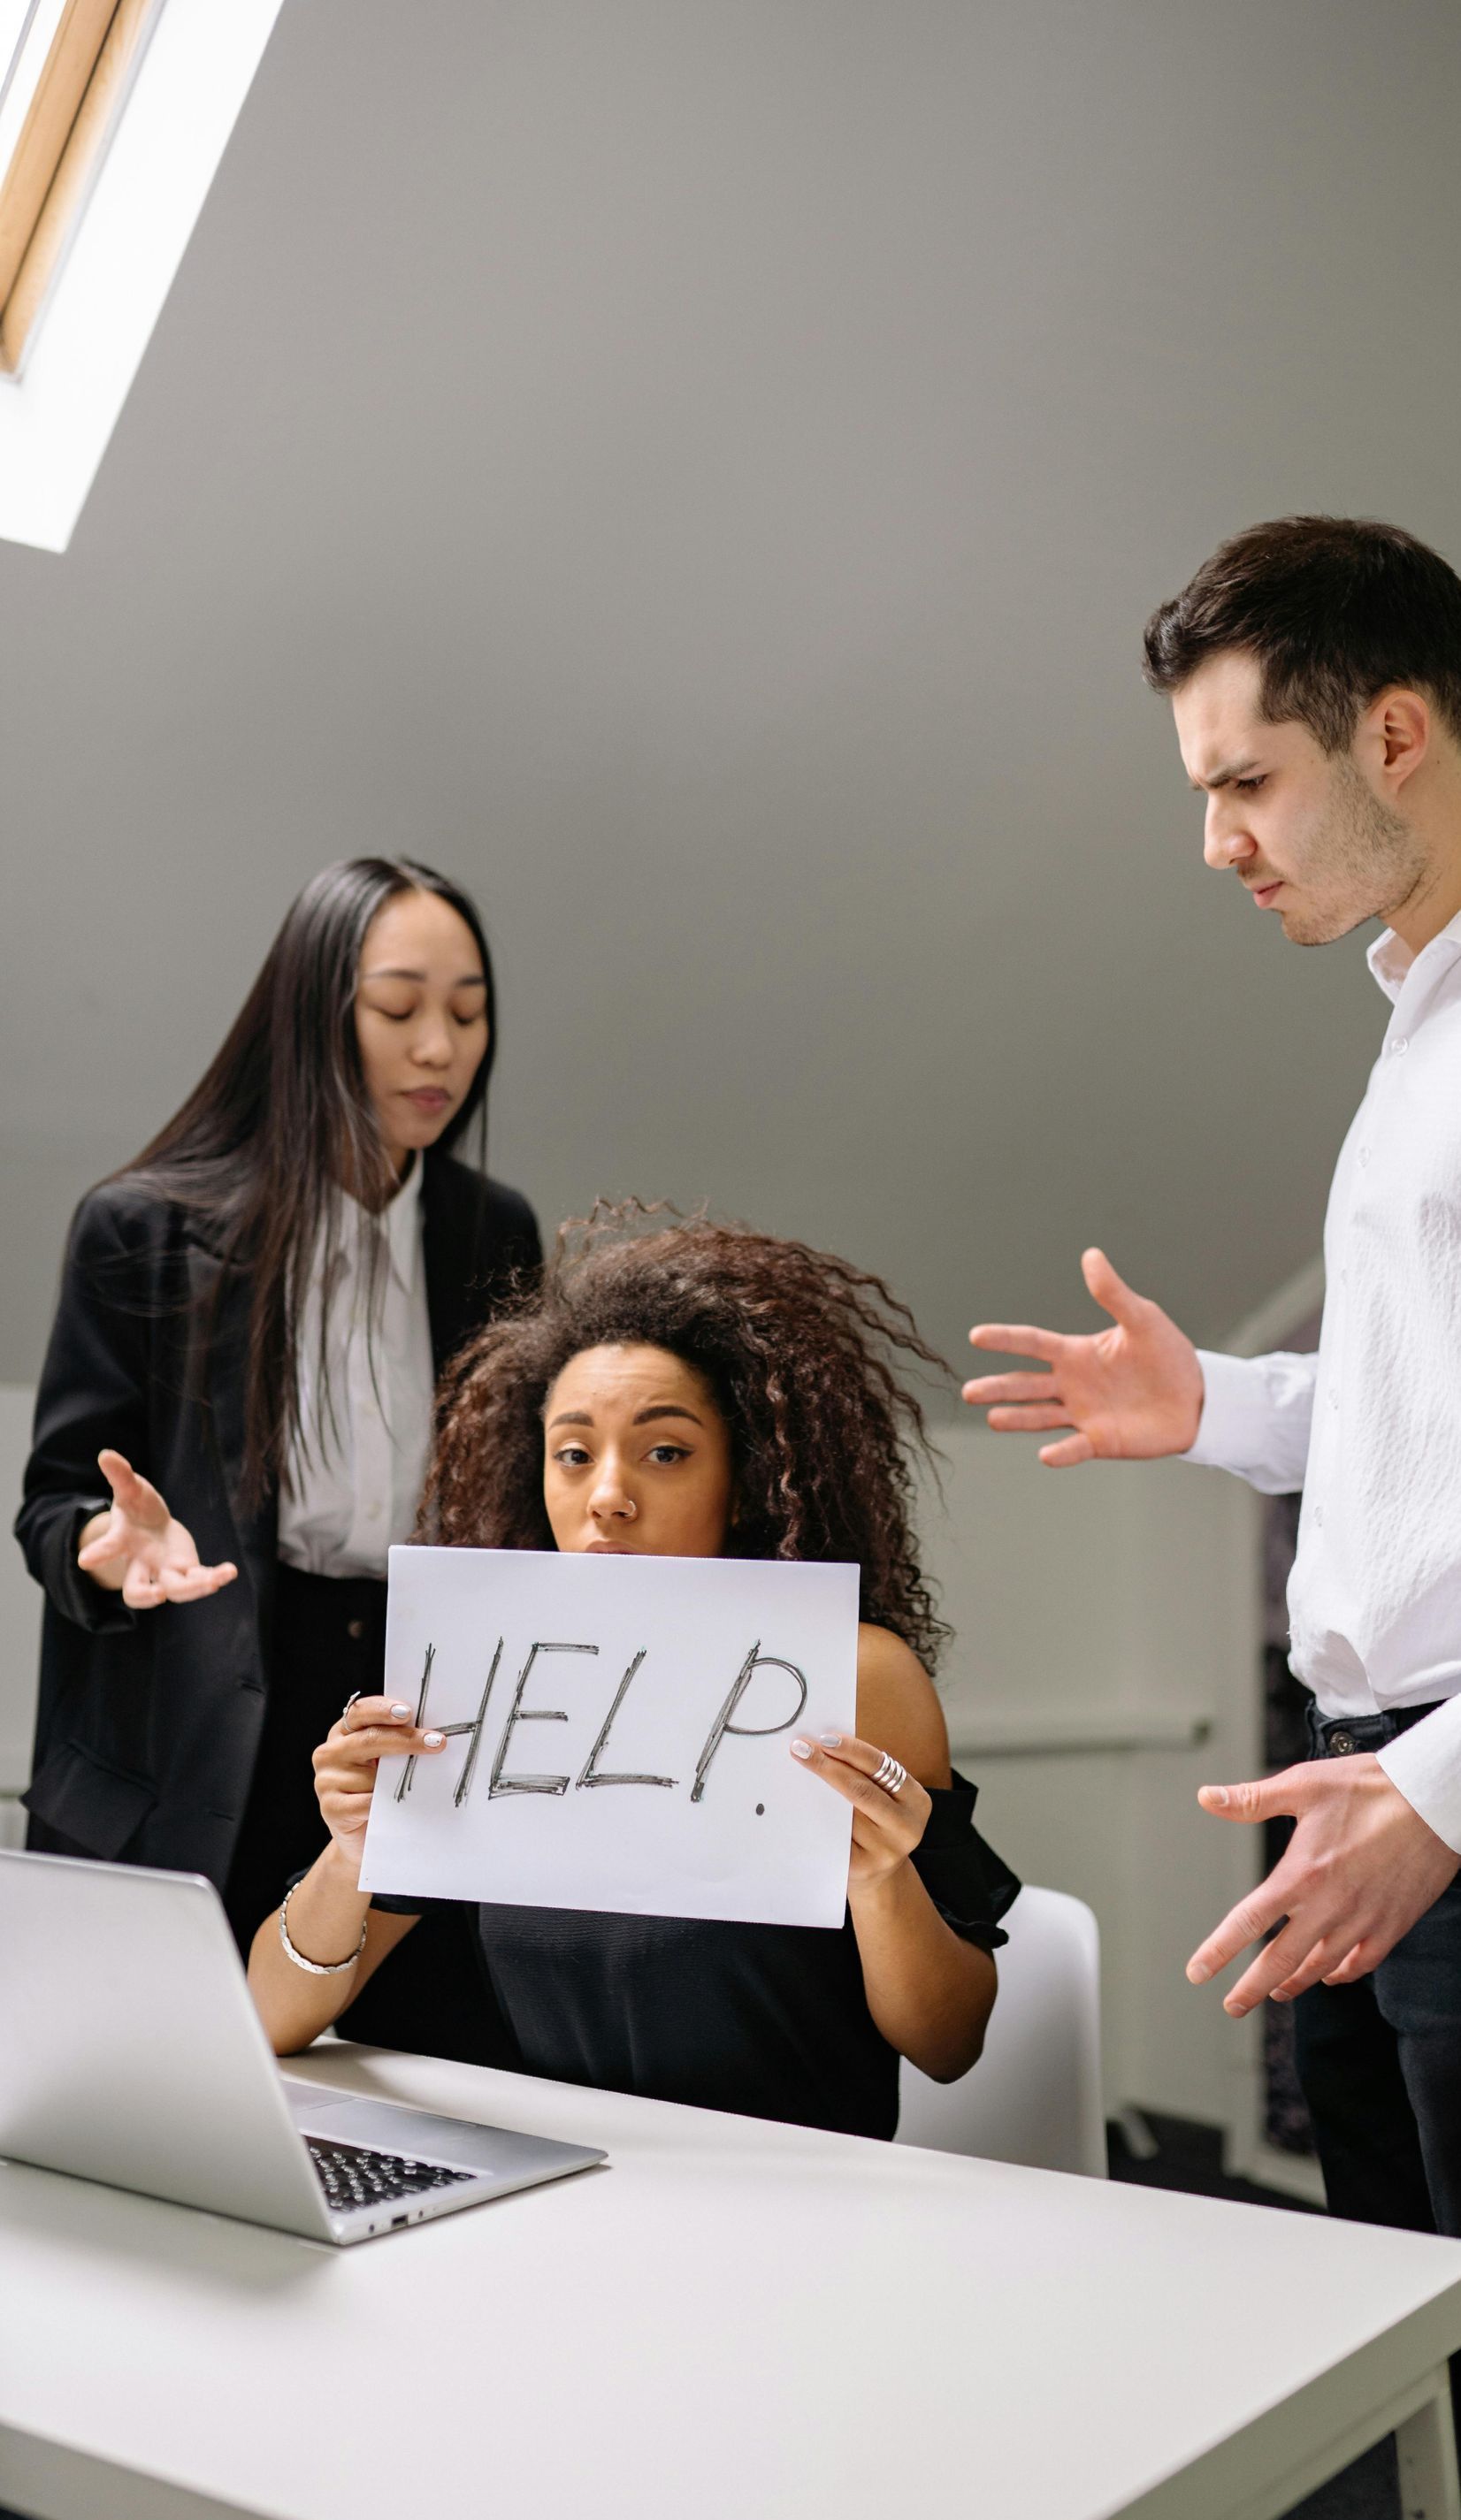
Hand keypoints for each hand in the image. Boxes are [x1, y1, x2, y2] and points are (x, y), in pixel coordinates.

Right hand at [76, 1448, 238, 1607]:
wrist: (153, 1527)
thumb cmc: (137, 1508)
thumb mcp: (130, 1489)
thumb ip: (120, 1475)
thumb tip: (105, 1454)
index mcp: (123, 1543)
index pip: (109, 1549)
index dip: (98, 1553)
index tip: (85, 1560)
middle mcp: (141, 1564)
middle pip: (135, 1591)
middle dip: (146, 1596)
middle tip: (160, 1595)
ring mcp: (164, 1571)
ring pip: (174, 1590)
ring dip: (193, 1588)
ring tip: (214, 1581)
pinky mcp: (186, 1570)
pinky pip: (200, 1579)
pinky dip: (215, 1577)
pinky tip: (230, 1572)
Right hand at [312, 1694, 445, 1877]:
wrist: (363, 1837)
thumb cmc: (380, 1793)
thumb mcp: (386, 1762)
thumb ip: (395, 1745)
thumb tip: (431, 1732)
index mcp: (342, 1733)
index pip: (360, 1712)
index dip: (383, 1709)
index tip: (408, 1712)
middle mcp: (329, 1753)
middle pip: (369, 1739)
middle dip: (406, 1739)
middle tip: (436, 1742)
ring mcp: (326, 1781)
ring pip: (370, 1775)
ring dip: (399, 1780)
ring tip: (421, 1784)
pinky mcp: (330, 1808)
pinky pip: (367, 1802)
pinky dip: (387, 1804)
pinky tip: (400, 1807)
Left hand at [790, 1729, 931, 1893]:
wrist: (879, 1873)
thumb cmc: (876, 1822)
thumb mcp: (885, 1797)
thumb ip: (867, 1774)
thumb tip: (825, 1745)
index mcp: (917, 1801)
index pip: (881, 1767)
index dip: (851, 1750)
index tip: (824, 1738)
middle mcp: (907, 1827)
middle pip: (860, 1790)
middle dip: (827, 1766)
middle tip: (801, 1749)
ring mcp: (886, 1851)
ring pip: (845, 1814)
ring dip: (817, 1793)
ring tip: (799, 1773)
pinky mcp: (862, 1867)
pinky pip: (835, 1836)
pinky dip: (816, 1818)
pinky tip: (800, 1806)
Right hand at [963, 1247, 1203, 1466]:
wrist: (1197, 1398)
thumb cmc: (1168, 1355)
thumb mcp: (1143, 1319)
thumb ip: (1114, 1293)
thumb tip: (1091, 1255)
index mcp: (1076, 1353)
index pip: (1032, 1343)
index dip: (1005, 1339)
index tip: (976, 1335)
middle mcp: (1071, 1384)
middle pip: (1025, 1384)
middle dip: (997, 1387)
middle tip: (970, 1392)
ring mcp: (1082, 1414)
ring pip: (1039, 1416)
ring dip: (1016, 1418)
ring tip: (992, 1419)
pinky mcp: (1099, 1441)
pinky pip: (1074, 1448)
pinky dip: (1060, 1453)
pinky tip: (1046, 1455)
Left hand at [1187, 1754, 1460, 2013]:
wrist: (1434, 1801)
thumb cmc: (1370, 1788)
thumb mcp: (1304, 1785)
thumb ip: (1252, 1800)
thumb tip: (1206, 1798)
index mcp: (1300, 1875)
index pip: (1248, 1923)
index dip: (1219, 1952)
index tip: (1197, 1973)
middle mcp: (1329, 1906)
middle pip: (1280, 1961)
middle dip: (1252, 1989)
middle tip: (1232, 2006)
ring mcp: (1363, 1920)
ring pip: (1320, 1966)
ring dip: (1294, 1983)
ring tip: (1276, 1991)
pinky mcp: (1392, 1924)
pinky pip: (1363, 1963)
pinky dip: (1341, 1974)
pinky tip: (1329, 1974)